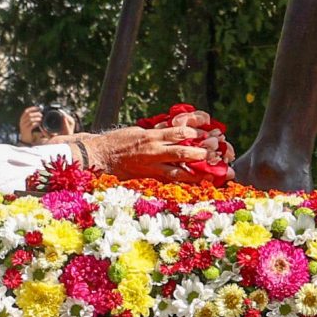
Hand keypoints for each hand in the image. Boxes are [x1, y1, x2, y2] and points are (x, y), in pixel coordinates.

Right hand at [88, 115, 215, 179]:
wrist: (100, 156)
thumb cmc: (119, 142)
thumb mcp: (140, 131)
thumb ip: (158, 133)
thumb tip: (175, 130)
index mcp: (152, 136)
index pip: (179, 133)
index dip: (195, 133)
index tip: (209, 134)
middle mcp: (154, 151)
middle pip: (183, 152)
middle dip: (201, 154)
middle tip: (216, 154)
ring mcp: (152, 167)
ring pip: (178, 172)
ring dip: (196, 173)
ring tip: (211, 175)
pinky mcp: (148, 178)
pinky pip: (169, 181)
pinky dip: (182, 183)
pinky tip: (193, 186)